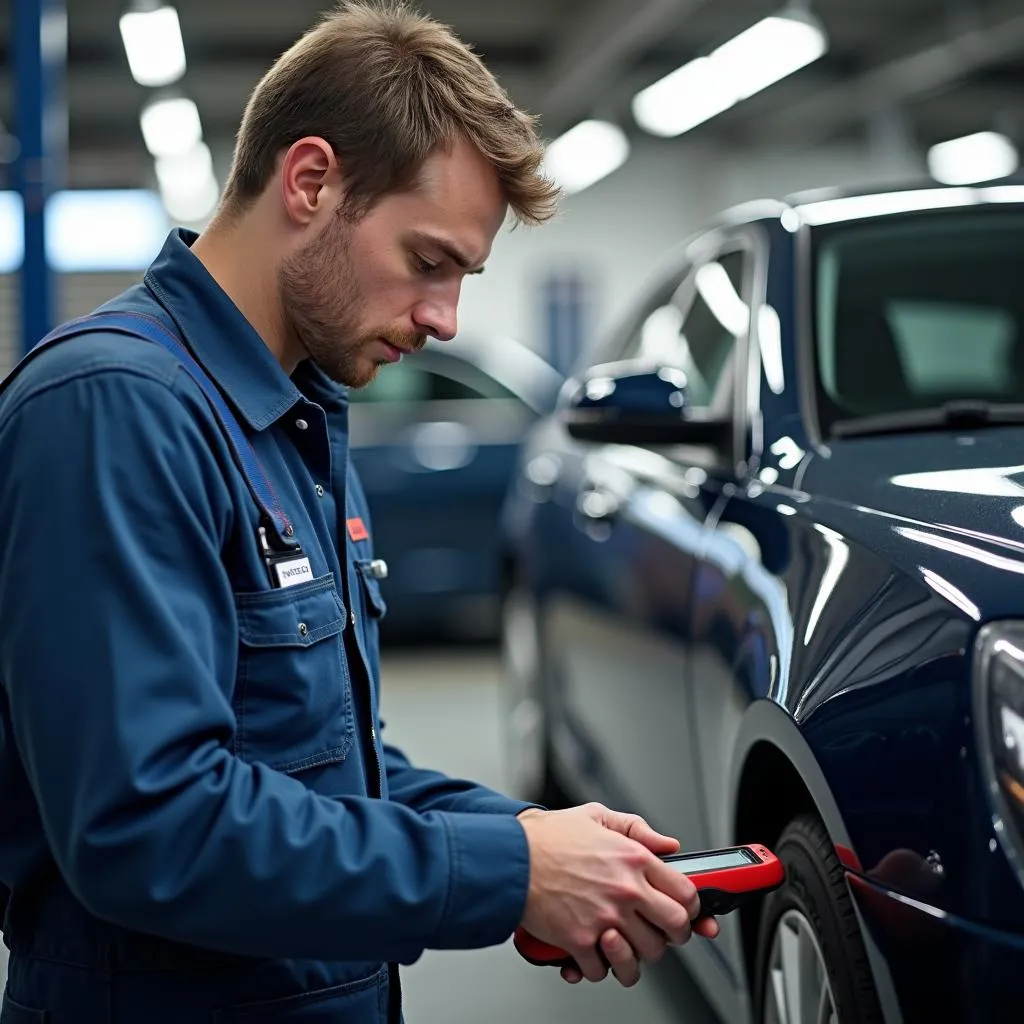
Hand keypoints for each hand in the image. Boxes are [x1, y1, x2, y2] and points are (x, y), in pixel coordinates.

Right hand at [517, 802, 708, 985]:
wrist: (510, 858)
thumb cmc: (547, 838)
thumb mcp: (596, 816)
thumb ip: (636, 828)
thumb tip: (666, 844)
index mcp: (633, 859)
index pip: (686, 892)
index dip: (691, 906)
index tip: (684, 910)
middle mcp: (624, 890)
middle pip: (675, 928)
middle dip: (673, 935)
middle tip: (659, 933)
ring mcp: (604, 918)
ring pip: (644, 957)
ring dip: (636, 955)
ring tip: (625, 947)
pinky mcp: (579, 940)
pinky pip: (602, 970)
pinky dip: (597, 967)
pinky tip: (590, 953)